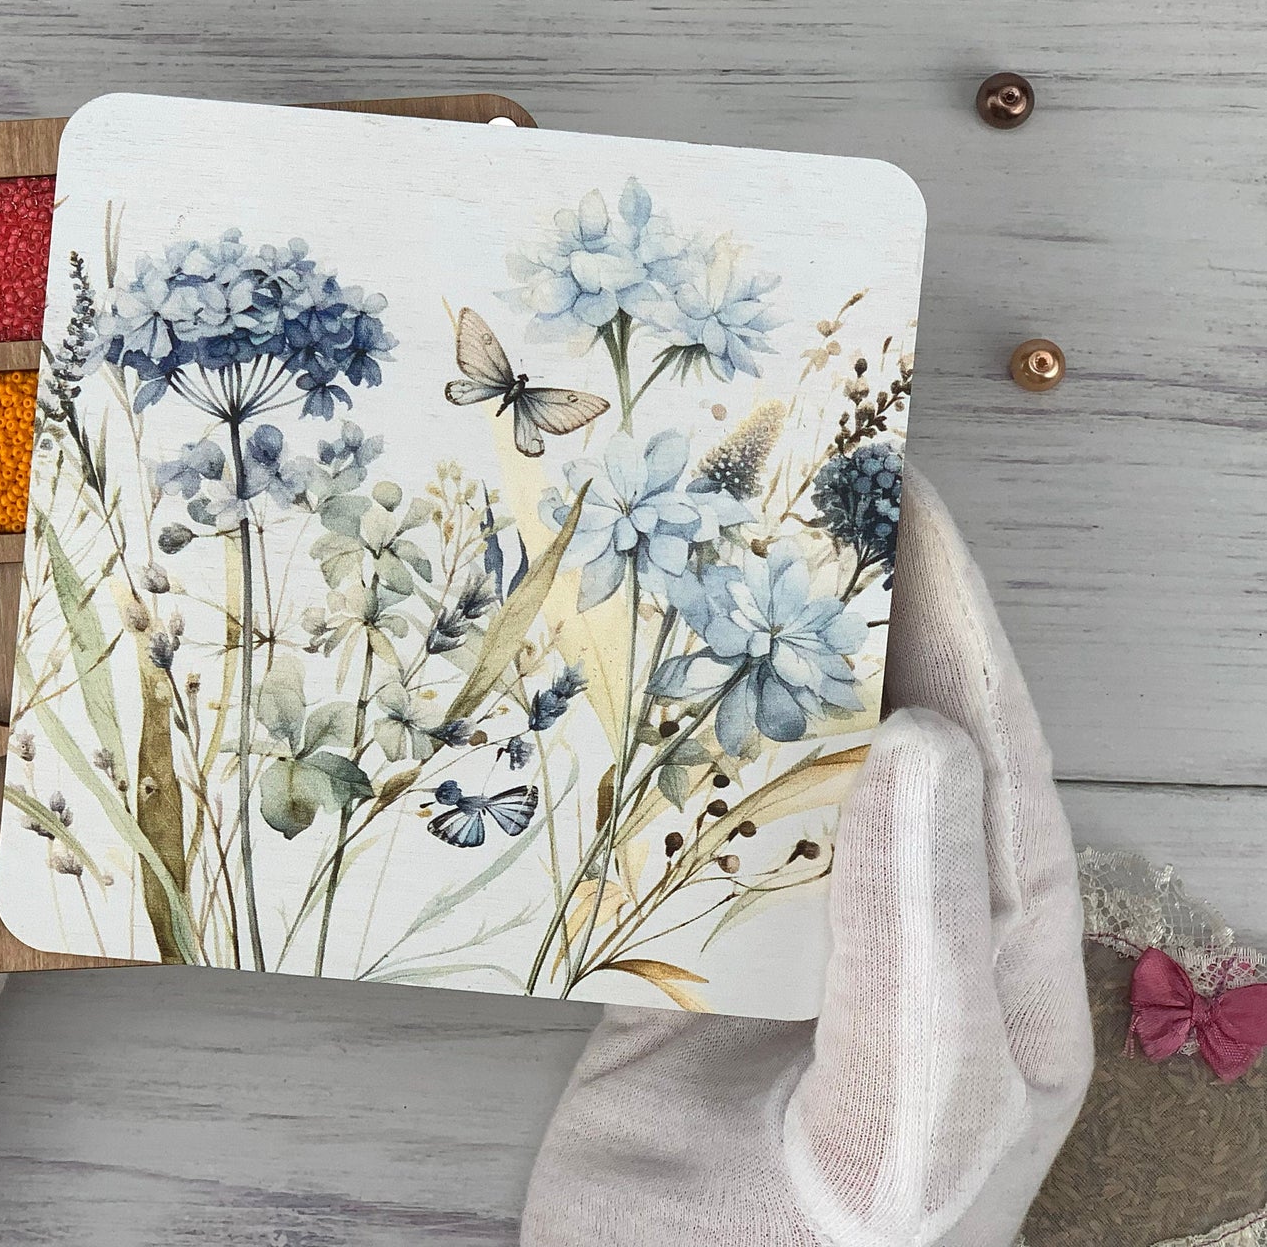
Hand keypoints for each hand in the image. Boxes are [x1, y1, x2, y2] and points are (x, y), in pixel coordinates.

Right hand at [520, 469, 1092, 1246]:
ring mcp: (784, 933)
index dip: (951, 608)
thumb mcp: (911, 1115)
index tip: (902, 487)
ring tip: (689, 545)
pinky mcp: (675, 954)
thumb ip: (918, 938)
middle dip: (841, 603)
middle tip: (781, 481)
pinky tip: (603, 680)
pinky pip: (665, 825)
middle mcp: (896, 917)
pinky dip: (638, 747)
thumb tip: (926, 732)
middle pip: (878, 722)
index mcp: (994, 951)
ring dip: (733, 658)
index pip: (988, 744)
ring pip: (769, 759)